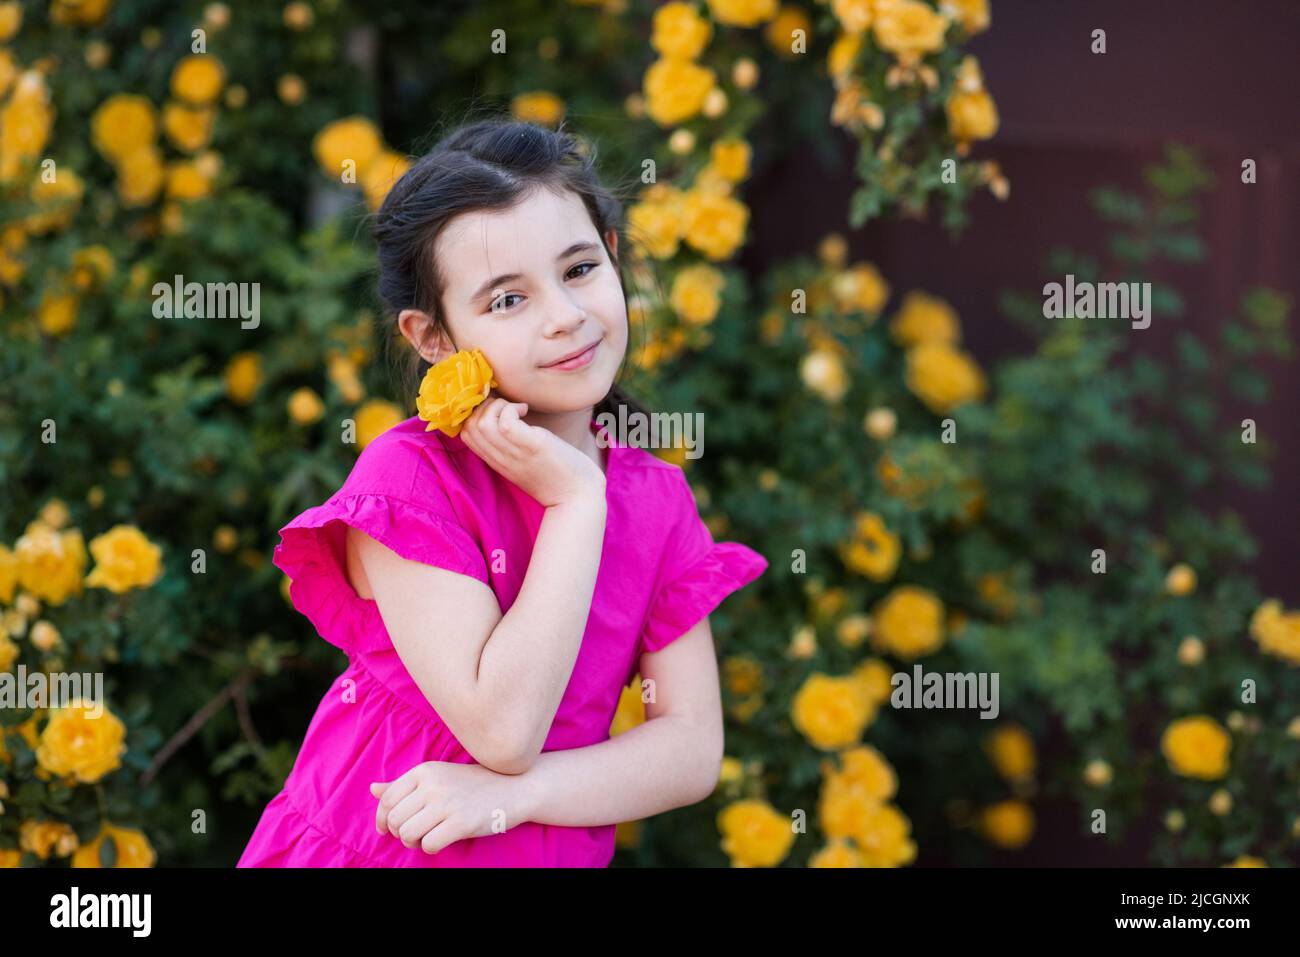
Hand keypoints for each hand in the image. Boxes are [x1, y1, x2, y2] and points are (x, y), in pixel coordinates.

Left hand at [370, 760, 527, 854]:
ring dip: (413, 842)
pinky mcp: (461, 822)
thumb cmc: (472, 784)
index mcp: (425, 771)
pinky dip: (431, 848)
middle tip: (413, 834)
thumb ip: (403, 784)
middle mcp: (433, 785)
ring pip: (408, 834)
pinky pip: (429, 845)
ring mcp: (447, 803)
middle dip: (399, 833)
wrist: (514, 787)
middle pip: (395, 819)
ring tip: (426, 837)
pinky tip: (441, 840)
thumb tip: (373, 789)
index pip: (387, 799)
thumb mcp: (438, 776)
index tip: (388, 829)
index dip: (383, 819)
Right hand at [459, 394, 604, 507]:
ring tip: (517, 409)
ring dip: (496, 406)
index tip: (497, 409)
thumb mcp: (525, 458)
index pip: (465, 434)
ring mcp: (514, 453)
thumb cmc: (557, 473)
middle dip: (483, 406)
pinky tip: (526, 410)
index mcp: (497, 461)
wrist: (579, 495)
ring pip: (481, 423)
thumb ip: (511, 444)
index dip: (474, 413)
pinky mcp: (531, 446)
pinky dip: (511, 408)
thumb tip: (508, 416)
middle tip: (507, 406)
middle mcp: (500, 458)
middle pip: (469, 426)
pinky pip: (505, 422)